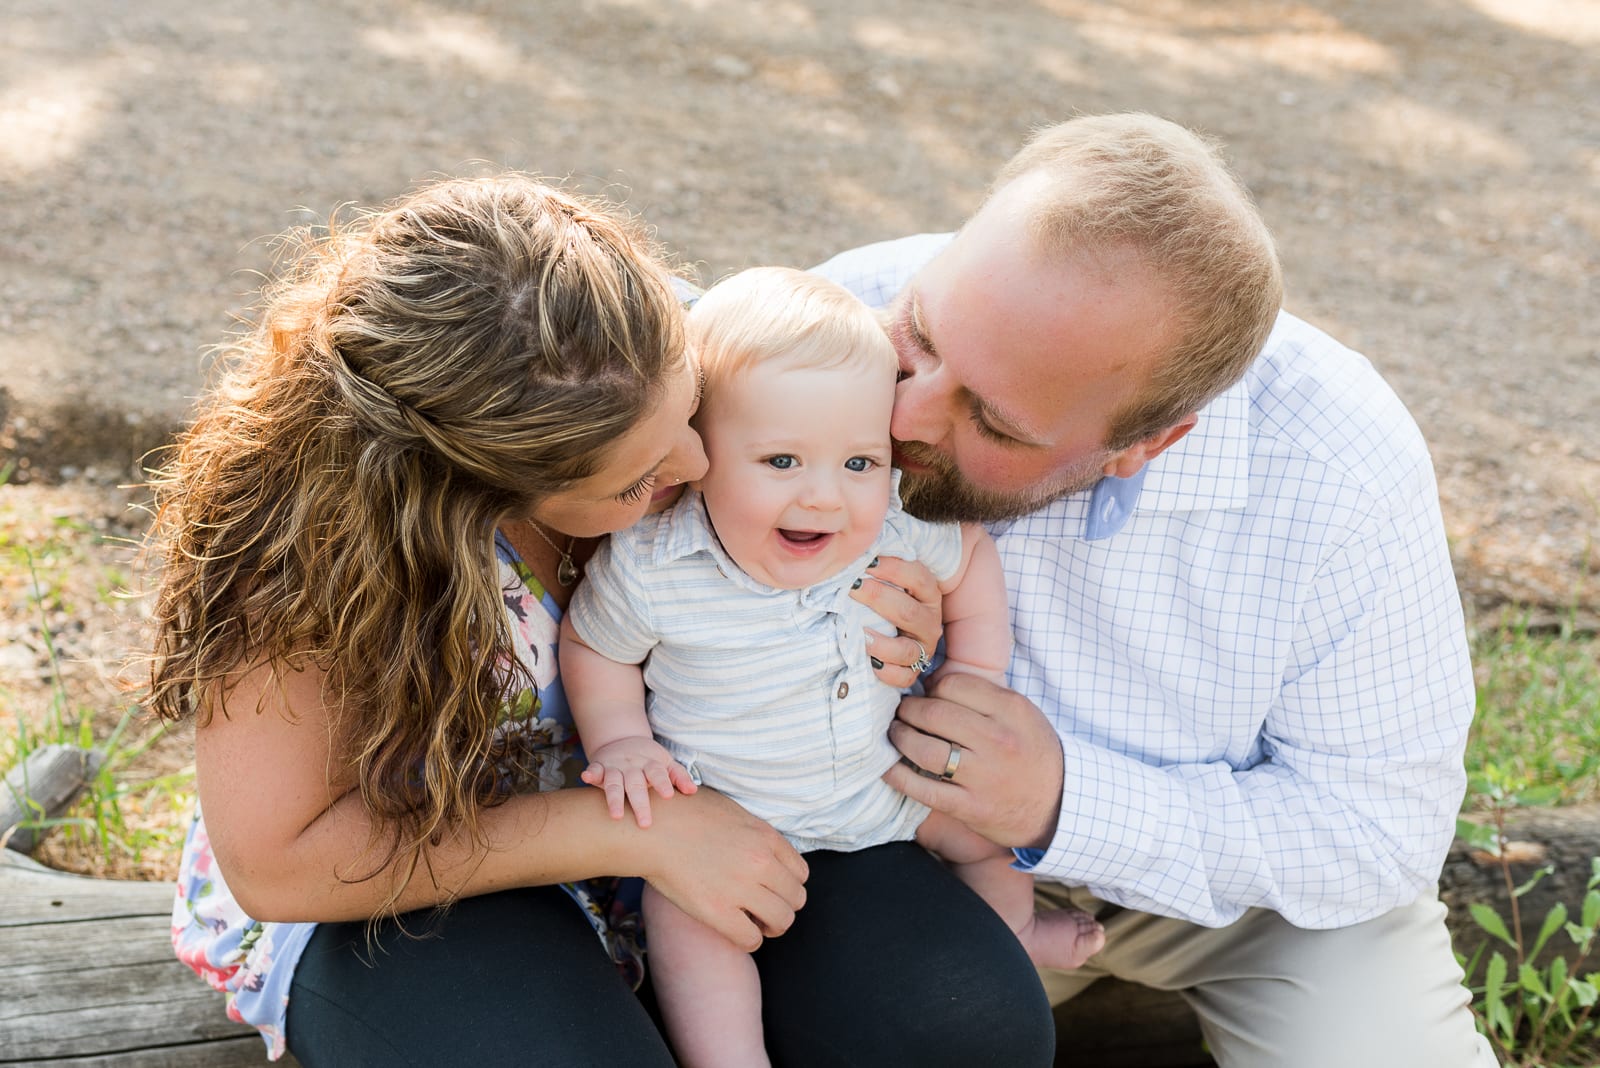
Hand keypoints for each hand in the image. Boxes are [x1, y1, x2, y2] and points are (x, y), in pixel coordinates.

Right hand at [581, 737, 696, 827]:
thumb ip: (678, 776)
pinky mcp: (600, 766)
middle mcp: (633, 767)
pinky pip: (594, 770)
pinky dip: (590, 773)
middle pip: (636, 785)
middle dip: (640, 803)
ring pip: (614, 783)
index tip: (668, 796)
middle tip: (645, 823)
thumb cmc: (649, 760)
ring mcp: (615, 767)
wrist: (623, 740)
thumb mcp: (666, 763)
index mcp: (651, 764)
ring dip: (614, 798)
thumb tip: (693, 791)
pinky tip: (586, 777)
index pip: (658, 774)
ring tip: (616, 815)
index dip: (663, 783)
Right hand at [635, 788, 808, 951]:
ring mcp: (740, 887)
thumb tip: (765, 849)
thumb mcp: (732, 812)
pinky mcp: (717, 911)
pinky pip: (751, 939)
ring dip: (772, 927)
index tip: (775, 890)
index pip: (801, 873)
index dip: (789, 886)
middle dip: (784, 907)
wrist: (652, 827)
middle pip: (796, 899)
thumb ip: (755, 834)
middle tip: (766, 910)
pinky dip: (749, 940)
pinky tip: (737, 931)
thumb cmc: (685, 814)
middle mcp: (760, 862)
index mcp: (765, 837)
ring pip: (782, 921)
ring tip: (756, 924)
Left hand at [850, 555, 942, 687]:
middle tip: (852, 588)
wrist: (899, 635)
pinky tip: (870, 664)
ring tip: (861, 634)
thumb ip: (878, 569)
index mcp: (929, 595)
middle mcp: (930, 622)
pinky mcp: (912, 672)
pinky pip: (903, 677)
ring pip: (907, 650)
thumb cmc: (888, 602)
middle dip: (877, 598)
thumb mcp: (892, 582)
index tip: (866, 561)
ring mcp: (923, 649)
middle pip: (907, 612)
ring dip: (881, 643)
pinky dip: (886, 673)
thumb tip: (851, 552)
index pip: (918, 577)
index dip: (893, 569)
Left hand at [881, 673, 1064, 849]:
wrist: (1059, 805)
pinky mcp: (970, 807)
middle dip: (908, 710)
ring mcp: (983, 776)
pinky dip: (897, 776)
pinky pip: (923, 789)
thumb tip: (931, 683)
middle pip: (934, 713)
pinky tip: (887, 767)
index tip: (927, 695)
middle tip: (901, 713)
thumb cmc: (1033, 753)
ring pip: (924, 749)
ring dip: (899, 738)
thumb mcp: (1022, 713)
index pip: (954, 684)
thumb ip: (984, 695)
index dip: (932, 687)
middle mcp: (998, 741)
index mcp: (1011, 710)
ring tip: (896, 734)